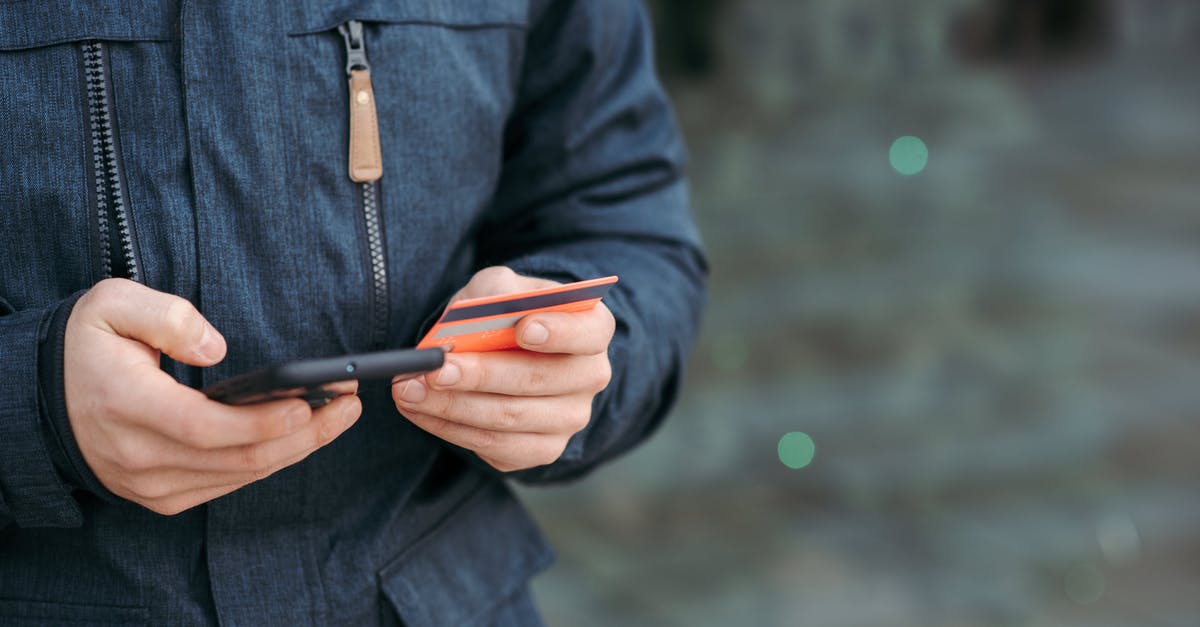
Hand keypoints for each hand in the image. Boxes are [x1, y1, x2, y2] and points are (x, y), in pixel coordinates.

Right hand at [64, 279, 361, 514]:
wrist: (41, 400)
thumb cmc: (85, 346)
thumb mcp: (110, 305)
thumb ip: (164, 315)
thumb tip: (214, 346)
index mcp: (126, 405)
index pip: (205, 427)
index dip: (263, 422)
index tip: (311, 401)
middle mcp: (139, 456)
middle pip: (237, 459)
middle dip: (304, 433)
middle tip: (349, 403)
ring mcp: (151, 484)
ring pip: (240, 477)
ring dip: (297, 449)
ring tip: (340, 414)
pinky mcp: (162, 496)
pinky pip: (228, 485)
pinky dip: (270, 462)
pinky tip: (303, 436)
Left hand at [393, 267, 613, 471]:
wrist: (505, 352)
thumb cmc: (504, 314)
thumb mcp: (498, 289)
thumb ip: (489, 294)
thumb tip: (466, 321)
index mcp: (593, 328)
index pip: (588, 332)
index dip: (559, 332)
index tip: (523, 329)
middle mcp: (591, 376)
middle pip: (540, 380)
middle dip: (481, 375)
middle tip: (435, 368)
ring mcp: (570, 418)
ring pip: (510, 418)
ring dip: (453, 406)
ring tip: (410, 389)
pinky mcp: (542, 449)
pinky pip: (495, 447)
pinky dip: (451, 429)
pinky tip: (421, 411)